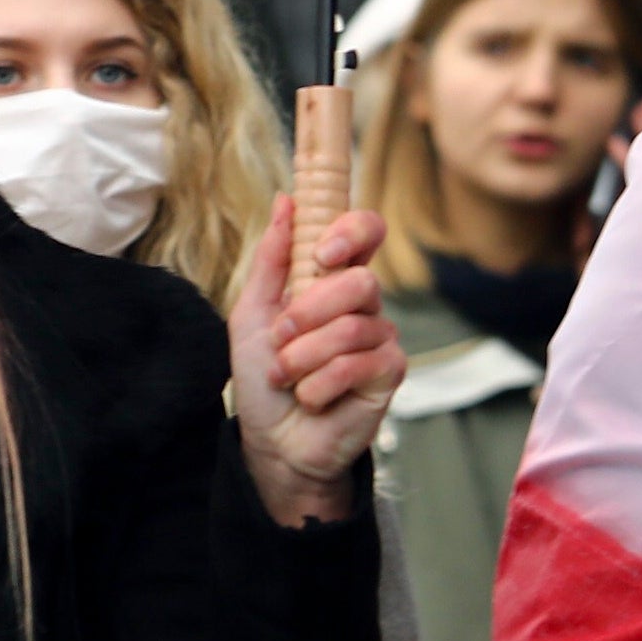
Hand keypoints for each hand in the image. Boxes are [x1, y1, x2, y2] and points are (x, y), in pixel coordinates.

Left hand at [230, 200, 402, 527]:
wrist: (272, 439)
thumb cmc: (262, 374)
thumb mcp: (252, 312)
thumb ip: (270, 259)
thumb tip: (285, 201)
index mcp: (332, 279)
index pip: (366, 232)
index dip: (353, 232)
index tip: (322, 253)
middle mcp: (363, 304)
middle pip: (360, 282)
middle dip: (308, 313)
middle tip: (280, 339)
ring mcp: (381, 337)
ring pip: (352, 328)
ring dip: (303, 357)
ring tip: (286, 375)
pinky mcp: (390, 373)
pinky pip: (360, 364)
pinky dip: (320, 383)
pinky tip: (310, 396)